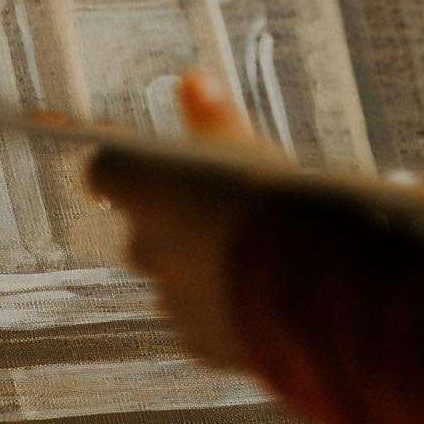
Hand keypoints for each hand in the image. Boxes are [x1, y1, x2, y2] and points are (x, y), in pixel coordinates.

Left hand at [87, 73, 266, 370]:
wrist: (318, 289)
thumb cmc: (281, 204)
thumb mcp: (249, 149)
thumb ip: (212, 118)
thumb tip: (191, 81)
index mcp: (140, 185)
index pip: (105, 169)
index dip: (133, 167)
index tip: (160, 167)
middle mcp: (142, 243)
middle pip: (142, 228)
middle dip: (175, 222)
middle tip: (226, 210)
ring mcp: (168, 298)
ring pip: (173, 277)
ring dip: (204, 266)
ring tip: (260, 255)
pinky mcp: (198, 342)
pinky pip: (201, 320)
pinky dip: (225, 309)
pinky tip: (267, 296)